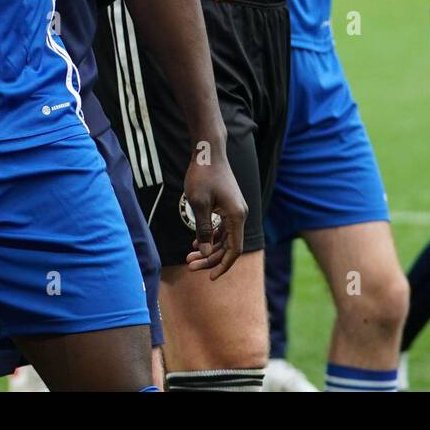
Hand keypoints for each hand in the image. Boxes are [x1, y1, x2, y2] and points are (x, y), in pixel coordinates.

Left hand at [182, 155, 247, 278]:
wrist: (207, 151)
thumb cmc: (202, 175)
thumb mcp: (199, 204)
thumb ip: (204, 230)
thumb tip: (207, 253)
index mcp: (236, 215)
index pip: (234, 250)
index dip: (223, 266)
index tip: (210, 278)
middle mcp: (240, 214)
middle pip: (229, 246)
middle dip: (210, 258)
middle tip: (190, 265)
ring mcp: (235, 209)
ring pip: (225, 237)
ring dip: (209, 248)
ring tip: (189, 255)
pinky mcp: (228, 205)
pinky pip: (223, 227)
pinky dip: (211, 236)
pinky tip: (196, 241)